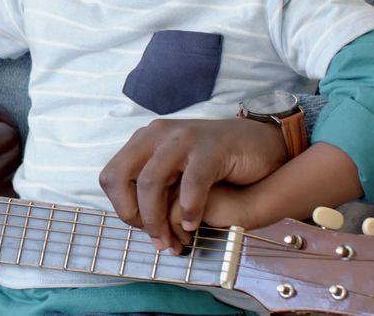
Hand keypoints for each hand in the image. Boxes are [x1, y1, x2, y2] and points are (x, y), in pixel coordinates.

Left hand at [99, 117, 285, 251]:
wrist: (262, 144)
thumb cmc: (216, 166)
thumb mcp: (177, 172)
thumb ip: (157, 192)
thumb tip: (142, 228)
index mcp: (144, 141)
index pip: (111, 176)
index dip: (121, 206)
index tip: (142, 227)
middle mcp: (156, 134)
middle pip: (120, 177)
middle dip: (131, 213)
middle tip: (153, 235)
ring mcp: (182, 138)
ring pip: (150, 181)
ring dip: (156, 218)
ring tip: (171, 239)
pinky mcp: (210, 147)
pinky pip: (190, 182)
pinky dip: (189, 209)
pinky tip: (193, 224)